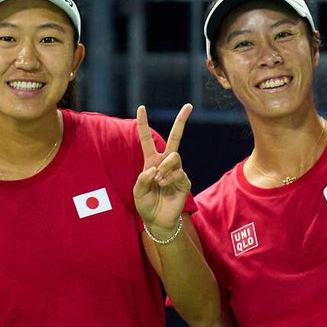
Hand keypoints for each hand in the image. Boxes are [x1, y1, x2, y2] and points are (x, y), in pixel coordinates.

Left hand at [133, 103, 192, 237]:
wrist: (157, 221)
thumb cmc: (146, 205)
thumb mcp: (138, 192)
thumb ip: (143, 179)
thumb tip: (155, 169)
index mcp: (151, 161)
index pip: (147, 139)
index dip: (143, 124)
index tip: (141, 107)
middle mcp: (165, 163)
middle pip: (175, 137)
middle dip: (181, 121)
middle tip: (189, 105)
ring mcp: (176, 171)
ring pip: (174, 156)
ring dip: (165, 167)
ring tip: (158, 180)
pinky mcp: (184, 182)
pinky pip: (179, 172)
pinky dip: (169, 178)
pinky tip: (163, 185)